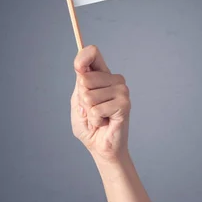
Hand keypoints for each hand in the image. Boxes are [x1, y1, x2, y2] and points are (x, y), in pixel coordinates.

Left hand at [70, 45, 130, 163]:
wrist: (101, 147)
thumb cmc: (90, 126)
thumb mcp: (78, 102)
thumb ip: (80, 85)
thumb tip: (81, 71)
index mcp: (102, 75)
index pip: (92, 53)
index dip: (82, 58)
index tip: (78, 69)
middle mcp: (114, 80)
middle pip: (84, 78)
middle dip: (81, 99)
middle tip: (91, 110)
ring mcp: (122, 91)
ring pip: (89, 96)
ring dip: (88, 112)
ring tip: (99, 118)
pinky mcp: (124, 104)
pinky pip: (96, 109)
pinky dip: (95, 120)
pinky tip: (104, 123)